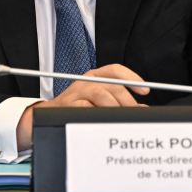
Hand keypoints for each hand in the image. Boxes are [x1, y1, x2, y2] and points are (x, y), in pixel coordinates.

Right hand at [15, 64, 149, 149]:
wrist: (47, 116)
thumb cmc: (76, 107)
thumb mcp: (97, 99)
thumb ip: (118, 101)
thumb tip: (140, 108)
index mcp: (94, 76)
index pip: (115, 70)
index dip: (132, 78)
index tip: (144, 89)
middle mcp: (86, 81)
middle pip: (112, 85)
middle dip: (127, 100)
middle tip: (134, 111)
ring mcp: (76, 92)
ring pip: (100, 94)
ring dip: (113, 107)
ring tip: (119, 117)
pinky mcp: (68, 105)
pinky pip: (86, 107)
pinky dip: (97, 114)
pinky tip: (102, 120)